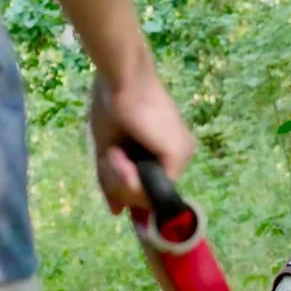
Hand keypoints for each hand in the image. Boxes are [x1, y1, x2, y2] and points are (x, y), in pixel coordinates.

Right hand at [88, 64, 195, 214]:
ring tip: (114, 150)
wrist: (120, 78)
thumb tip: (117, 213)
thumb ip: (113, 182)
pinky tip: (120, 154)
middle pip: (145, 196)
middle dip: (118, 183)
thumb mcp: (108, 152)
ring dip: (120, 179)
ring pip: (146, 196)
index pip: (147, 190)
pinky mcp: (178, 156)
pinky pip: (147, 190)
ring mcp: (182, 157)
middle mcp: (179, 157)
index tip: (113, 188)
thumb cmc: (112, 105)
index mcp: (165, 153)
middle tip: (110, 155)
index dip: (128, 194)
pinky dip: (126, 177)